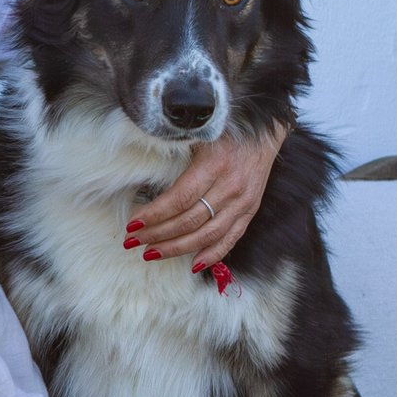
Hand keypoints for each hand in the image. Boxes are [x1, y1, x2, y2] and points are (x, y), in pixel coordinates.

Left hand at [129, 125, 285, 285]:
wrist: (264, 131)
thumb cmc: (223, 130)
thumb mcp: (197, 135)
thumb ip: (175, 154)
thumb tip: (142, 176)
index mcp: (215, 164)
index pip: (179, 198)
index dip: (154, 215)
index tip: (131, 224)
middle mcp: (231, 186)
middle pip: (190, 220)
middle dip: (157, 234)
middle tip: (132, 241)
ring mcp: (243, 202)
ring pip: (207, 235)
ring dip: (177, 248)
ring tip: (151, 253)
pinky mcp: (250, 211)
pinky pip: (231, 238)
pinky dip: (212, 254)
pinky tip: (193, 265)